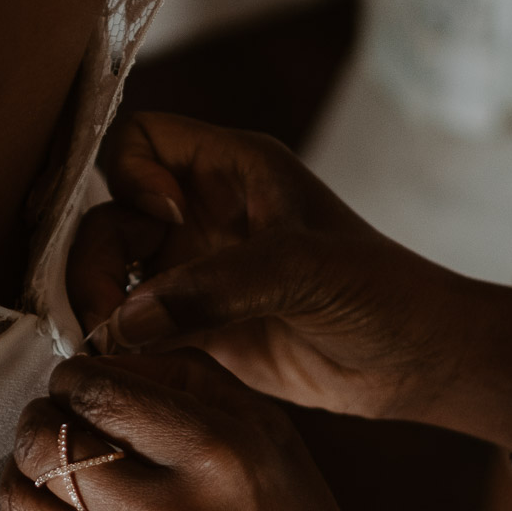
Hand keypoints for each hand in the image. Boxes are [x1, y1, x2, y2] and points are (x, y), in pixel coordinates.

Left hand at [0, 349, 401, 510]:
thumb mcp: (272, 436)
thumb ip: (193, 378)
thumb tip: (106, 357)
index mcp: (217, 454)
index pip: (100, 389)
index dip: (73, 378)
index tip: (80, 388)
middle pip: (46, 442)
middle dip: (38, 421)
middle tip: (57, 426)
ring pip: (18, 502)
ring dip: (19, 477)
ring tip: (44, 477)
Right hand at [72, 114, 511, 499]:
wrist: (417, 364)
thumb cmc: (380, 295)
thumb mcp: (302, 274)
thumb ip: (213, 288)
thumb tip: (125, 322)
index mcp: (230, 170)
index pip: (138, 140)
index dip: (128, 176)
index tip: (162, 223)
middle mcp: (202, 214)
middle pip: (107, 213)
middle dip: (94, 259)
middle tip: (109, 314)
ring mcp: (194, 271)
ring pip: (109, 273)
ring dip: (97, 306)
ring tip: (113, 348)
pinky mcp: (195, 327)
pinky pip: (132, 327)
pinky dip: (119, 346)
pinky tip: (129, 370)